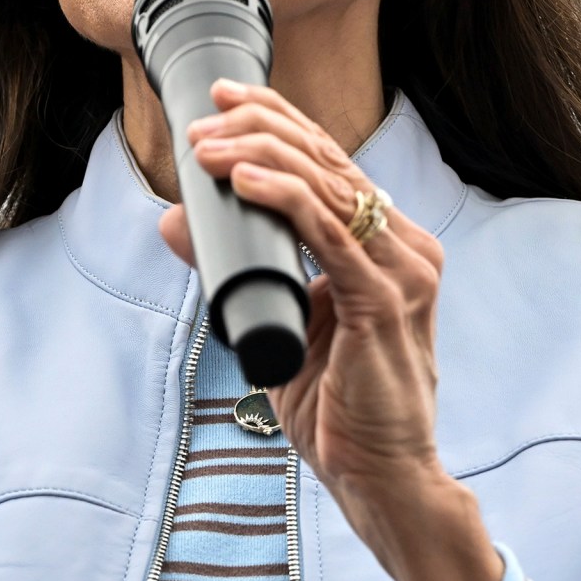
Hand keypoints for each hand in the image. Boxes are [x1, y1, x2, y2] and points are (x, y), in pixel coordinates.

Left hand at [160, 80, 500, 580]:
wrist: (383, 479)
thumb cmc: (340, 410)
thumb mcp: (275, 326)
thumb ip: (233, 273)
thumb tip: (174, 222)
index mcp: (389, 249)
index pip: (333, 166)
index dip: (280, 124)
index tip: (225, 101)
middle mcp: (406, 249)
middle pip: (331, 163)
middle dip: (263, 126)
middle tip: (206, 112)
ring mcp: (402, 273)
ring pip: (328, 187)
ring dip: (261, 156)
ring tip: (207, 145)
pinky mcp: (384, 302)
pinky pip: (328, 233)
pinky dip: (284, 199)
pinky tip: (245, 180)